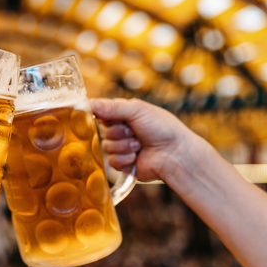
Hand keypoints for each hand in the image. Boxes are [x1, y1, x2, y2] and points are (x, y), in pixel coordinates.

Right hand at [90, 98, 205, 181]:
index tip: (113, 118)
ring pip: (106, 147)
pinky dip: (125, 159)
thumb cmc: (162, 127)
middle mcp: (120, 130)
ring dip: (125, 145)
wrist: (176, 153)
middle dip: (119, 132)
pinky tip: (138, 156)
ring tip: (140, 144)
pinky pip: (112, 161)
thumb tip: (90, 102)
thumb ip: (112, 107)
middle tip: (135, 131)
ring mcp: (121, 147)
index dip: (104, 116)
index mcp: (123, 114)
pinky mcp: (123, 164)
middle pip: (102, 131)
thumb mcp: (137, 110)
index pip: (100, 113)